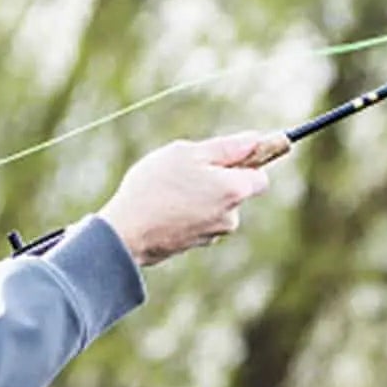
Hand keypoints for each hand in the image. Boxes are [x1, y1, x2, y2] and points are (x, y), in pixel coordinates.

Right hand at [96, 131, 285, 267]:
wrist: (126, 233)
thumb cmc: (156, 187)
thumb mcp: (187, 153)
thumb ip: (225, 147)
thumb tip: (255, 140)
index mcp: (235, 190)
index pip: (260, 176)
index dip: (244, 163)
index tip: (224, 155)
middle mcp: (231, 216)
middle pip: (234, 192)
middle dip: (215, 180)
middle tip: (184, 170)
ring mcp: (212, 234)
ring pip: (213, 207)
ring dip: (197, 197)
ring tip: (166, 190)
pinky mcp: (192, 246)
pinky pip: (196, 222)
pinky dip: (184, 213)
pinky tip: (161, 207)